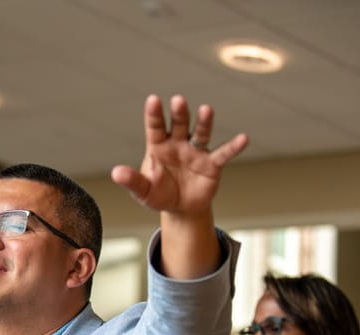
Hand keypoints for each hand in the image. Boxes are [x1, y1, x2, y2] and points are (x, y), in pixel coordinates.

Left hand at [111, 94, 247, 215]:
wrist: (180, 208)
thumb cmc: (159, 195)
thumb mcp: (143, 191)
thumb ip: (132, 181)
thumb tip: (116, 173)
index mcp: (158, 146)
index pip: (155, 126)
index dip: (154, 114)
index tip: (153, 99)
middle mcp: (178, 143)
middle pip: (179, 124)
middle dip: (179, 113)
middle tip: (178, 101)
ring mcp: (196, 151)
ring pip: (201, 133)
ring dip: (204, 121)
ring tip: (206, 109)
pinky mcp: (212, 164)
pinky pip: (223, 154)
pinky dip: (233, 147)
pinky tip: (243, 138)